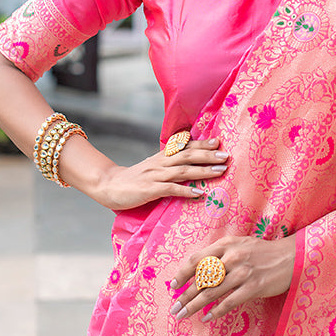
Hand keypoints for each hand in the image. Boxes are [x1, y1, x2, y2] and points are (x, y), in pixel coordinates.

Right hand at [91, 137, 229, 210]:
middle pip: (188, 156)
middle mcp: (160, 163)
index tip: (219, 141)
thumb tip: (189, 162)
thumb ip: (169, 163)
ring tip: (221, 171)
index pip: (184, 147)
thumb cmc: (134, 179)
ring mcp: (155, 176)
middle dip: (208, 155)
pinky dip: (186, 191)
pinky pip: (170, 189)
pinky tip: (199, 194)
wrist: (108, 186)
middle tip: (226, 155)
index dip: (202, 144)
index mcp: (162, 157)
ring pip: (183, 171)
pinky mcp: (150, 190)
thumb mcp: (152, 167)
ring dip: (203, 171)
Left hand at [169, 233, 296, 322]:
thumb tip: (198, 273)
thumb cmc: (263, 252)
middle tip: (173, 308)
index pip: (195, 259)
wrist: (292, 257)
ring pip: (211, 293)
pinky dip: (215, 312)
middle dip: (184, 296)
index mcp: (226, 245)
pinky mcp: (253, 287)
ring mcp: (243, 272)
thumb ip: (220, 255)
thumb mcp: (240, 245)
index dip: (181, 274)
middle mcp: (232, 257)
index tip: (173, 286)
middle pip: (200, 279)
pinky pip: (229, 302)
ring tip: (182, 316)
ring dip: (193, 306)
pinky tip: (206, 318)